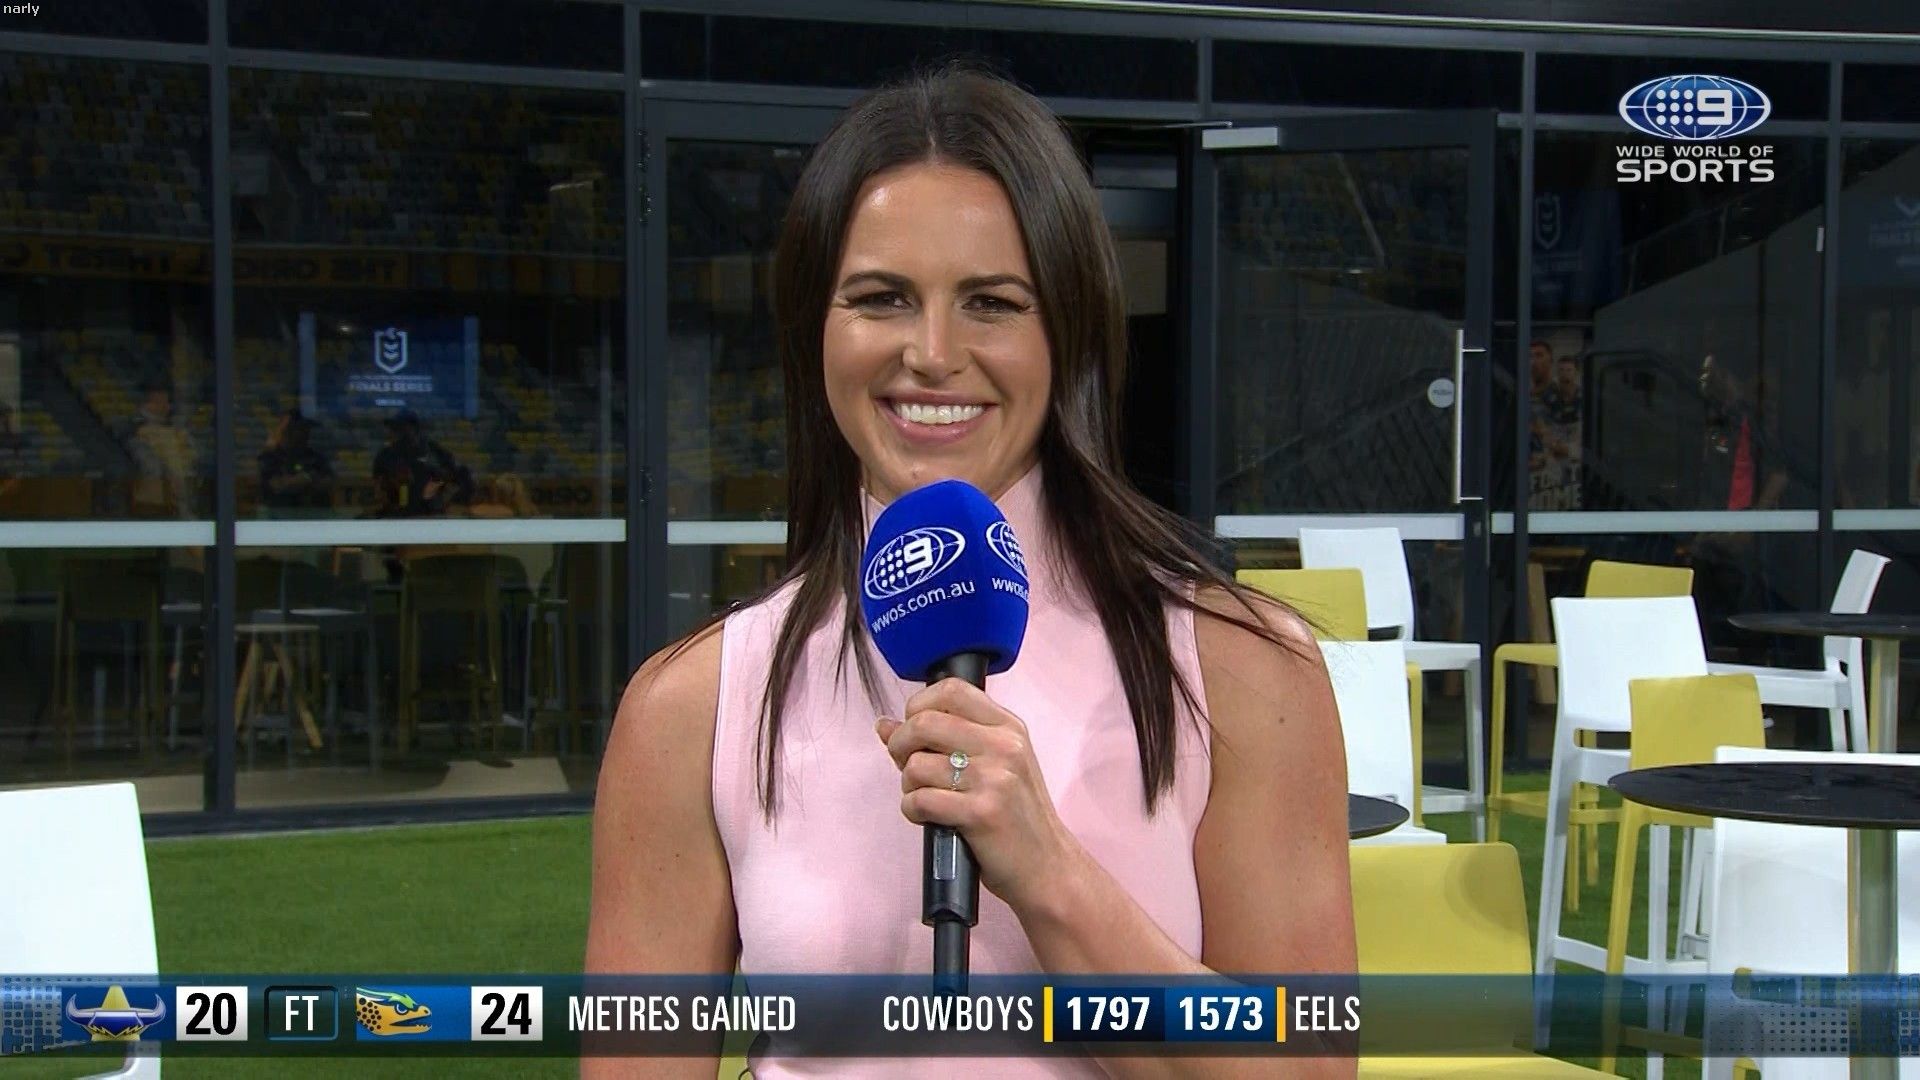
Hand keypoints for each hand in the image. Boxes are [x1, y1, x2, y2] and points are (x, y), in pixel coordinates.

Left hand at [877, 678, 1082, 914]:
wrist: (1047, 867)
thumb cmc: (1016, 817)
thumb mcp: (993, 767)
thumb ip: (943, 740)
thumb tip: (884, 724)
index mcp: (1007, 727)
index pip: (951, 689)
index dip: (918, 705)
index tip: (914, 730)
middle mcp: (1003, 746)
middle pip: (924, 722)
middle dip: (900, 744)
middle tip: (906, 766)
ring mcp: (993, 779)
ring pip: (917, 764)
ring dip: (907, 784)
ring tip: (923, 798)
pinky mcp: (981, 813)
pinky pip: (920, 800)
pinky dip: (912, 809)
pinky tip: (926, 818)